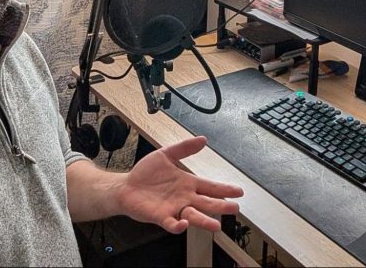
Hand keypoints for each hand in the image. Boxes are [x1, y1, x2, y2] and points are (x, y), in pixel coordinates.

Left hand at [116, 136, 242, 233]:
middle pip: (207, 203)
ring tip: (216, 225)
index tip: (239, 191)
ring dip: (204, 221)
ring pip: (194, 216)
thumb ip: (184, 148)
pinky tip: (184, 224)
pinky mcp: (161, 216)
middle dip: (221, 206)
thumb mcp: (165, 155)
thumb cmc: (146, 173)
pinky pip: (172, 223)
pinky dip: (178, 225)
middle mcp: (184, 198)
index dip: (224, 189)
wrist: (126, 186)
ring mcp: (174, 208)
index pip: (210, 187)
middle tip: (234, 209)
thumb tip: (203, 139)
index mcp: (187, 184)